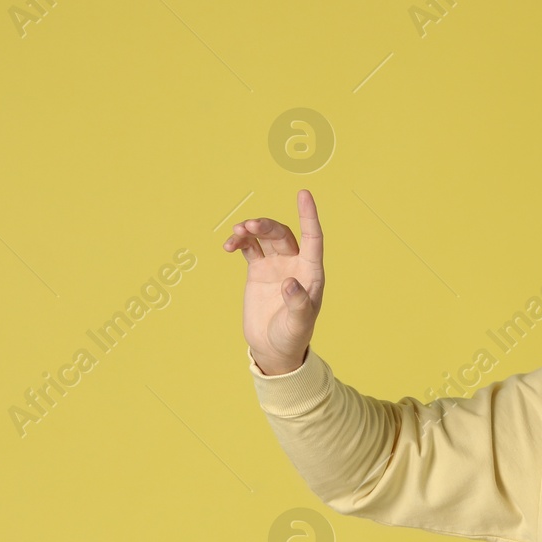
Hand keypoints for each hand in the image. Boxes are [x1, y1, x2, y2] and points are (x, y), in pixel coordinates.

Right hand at [224, 189, 323, 375]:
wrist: (273, 348)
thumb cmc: (292, 336)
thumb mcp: (298, 324)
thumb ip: (298, 303)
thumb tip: (291, 282)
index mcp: (310, 272)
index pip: (313, 237)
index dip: (309, 215)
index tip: (303, 194)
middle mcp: (294, 264)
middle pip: (281, 234)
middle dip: (265, 225)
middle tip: (247, 225)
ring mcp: (275, 265)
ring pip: (264, 237)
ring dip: (250, 230)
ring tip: (235, 234)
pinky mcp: (258, 271)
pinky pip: (249, 248)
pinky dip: (239, 242)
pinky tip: (229, 246)